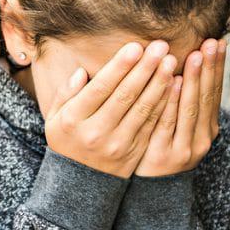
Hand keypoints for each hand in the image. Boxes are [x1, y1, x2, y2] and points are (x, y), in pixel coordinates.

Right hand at [44, 40, 177, 177]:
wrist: (79, 184)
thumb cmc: (68, 140)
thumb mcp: (55, 117)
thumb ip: (66, 93)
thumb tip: (81, 72)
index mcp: (74, 120)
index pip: (100, 88)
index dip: (120, 67)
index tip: (136, 46)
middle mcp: (96, 132)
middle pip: (125, 96)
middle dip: (145, 68)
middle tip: (161, 46)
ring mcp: (118, 144)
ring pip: (142, 109)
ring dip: (159, 83)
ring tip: (170, 61)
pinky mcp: (135, 152)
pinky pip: (152, 124)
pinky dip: (164, 103)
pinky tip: (173, 85)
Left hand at [135, 38, 226, 176]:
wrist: (149, 190)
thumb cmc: (161, 148)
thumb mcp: (178, 126)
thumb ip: (183, 100)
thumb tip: (187, 61)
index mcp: (208, 128)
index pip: (214, 92)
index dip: (217, 67)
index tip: (219, 42)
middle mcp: (202, 138)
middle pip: (206, 98)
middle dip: (209, 68)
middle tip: (210, 43)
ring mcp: (185, 148)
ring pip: (190, 109)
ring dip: (193, 81)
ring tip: (195, 56)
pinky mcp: (164, 156)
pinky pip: (168, 123)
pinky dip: (172, 103)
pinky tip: (173, 83)